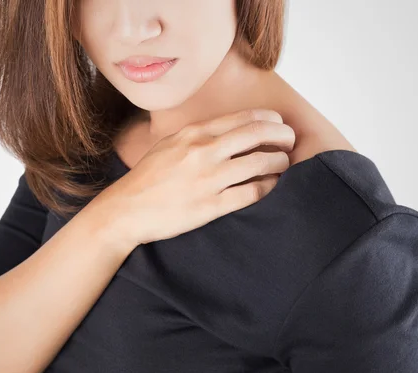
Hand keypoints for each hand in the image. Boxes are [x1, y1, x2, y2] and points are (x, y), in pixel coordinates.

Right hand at [93, 108, 294, 245]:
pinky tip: (272, 185)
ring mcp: (209, 179)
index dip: (270, 119)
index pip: (244, 118)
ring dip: (280, 162)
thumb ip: (197, 134)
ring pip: (261, 163)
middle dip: (283, 136)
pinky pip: (252, 192)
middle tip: (291, 142)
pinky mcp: (211, 206)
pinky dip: (268, 187)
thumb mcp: (168, 144)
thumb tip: (228, 129)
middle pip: (258, 134)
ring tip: (284, 164)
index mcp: (194, 134)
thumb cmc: (147, 177)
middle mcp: (204, 151)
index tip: (279, 124)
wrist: (126, 210)